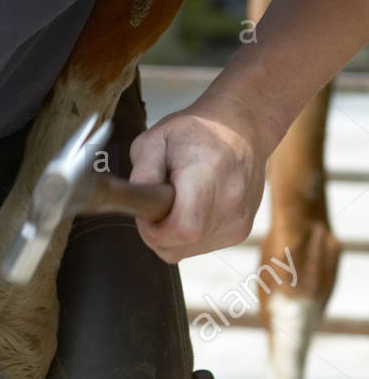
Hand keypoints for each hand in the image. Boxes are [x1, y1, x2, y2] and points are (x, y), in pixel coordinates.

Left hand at [128, 107, 268, 263]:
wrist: (242, 129)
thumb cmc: (198, 132)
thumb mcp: (155, 140)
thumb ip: (142, 173)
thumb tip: (136, 202)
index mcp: (207, 174)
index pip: (181, 229)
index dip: (154, 230)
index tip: (147, 214)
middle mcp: (229, 200)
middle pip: (181, 244)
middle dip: (159, 233)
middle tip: (158, 205)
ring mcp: (238, 219)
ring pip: (188, 250)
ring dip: (173, 235)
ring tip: (178, 202)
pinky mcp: (241, 230)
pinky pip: (202, 247)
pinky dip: (189, 235)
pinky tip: (193, 209)